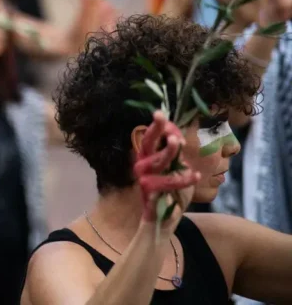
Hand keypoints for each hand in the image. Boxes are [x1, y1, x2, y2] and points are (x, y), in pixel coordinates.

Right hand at [135, 111, 198, 225]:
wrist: (164, 222)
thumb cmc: (172, 194)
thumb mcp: (176, 170)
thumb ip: (176, 155)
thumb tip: (178, 135)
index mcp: (148, 158)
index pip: (151, 137)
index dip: (160, 126)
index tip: (166, 115)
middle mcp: (142, 166)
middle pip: (147, 143)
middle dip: (155, 128)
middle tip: (160, 115)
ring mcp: (144, 179)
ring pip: (156, 161)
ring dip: (168, 150)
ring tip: (179, 142)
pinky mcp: (149, 193)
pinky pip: (167, 183)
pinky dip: (182, 179)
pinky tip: (195, 175)